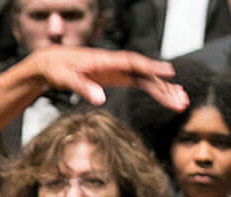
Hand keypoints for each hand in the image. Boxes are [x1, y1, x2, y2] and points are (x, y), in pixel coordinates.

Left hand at [29, 47, 185, 109]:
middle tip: (180, 99)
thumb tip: (101, 100)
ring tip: (180, 102)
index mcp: (104, 60)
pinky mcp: (114, 76)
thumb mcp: (66, 80)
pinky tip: (166, 95)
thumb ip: (83, 88)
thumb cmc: (56, 68)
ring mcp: (116, 70)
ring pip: (145, 78)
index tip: (168, 73)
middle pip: (144, 73)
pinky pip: (138, 82)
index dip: (151, 67)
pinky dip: (152, 89)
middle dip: (163, 86)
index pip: (133, 62)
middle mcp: (114, 63)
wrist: (50, 63)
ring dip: (162, 90)